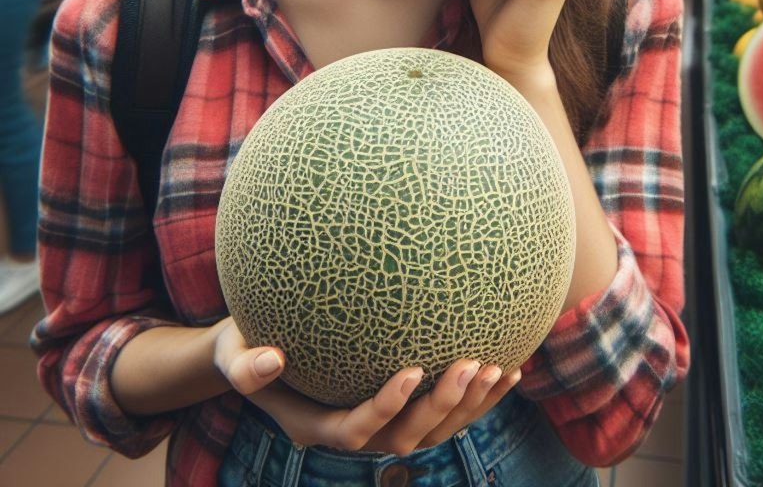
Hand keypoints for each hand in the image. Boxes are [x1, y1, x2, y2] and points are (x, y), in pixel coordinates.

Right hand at [213, 318, 519, 453]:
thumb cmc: (245, 345)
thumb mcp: (232, 352)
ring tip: (500, 368)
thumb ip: (244, 363)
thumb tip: (266, 361)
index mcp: (317, 426)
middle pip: (407, 435)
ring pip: (435, 430)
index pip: (357, 429)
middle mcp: (356, 433)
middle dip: (443, 405)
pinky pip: (445, 412)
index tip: (413, 369)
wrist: (261, 351)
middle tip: (471, 362)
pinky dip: (479, 398)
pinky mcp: (403, 407)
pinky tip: (512, 368)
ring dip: (470, 406)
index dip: (387, 407)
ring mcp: (383, 423)